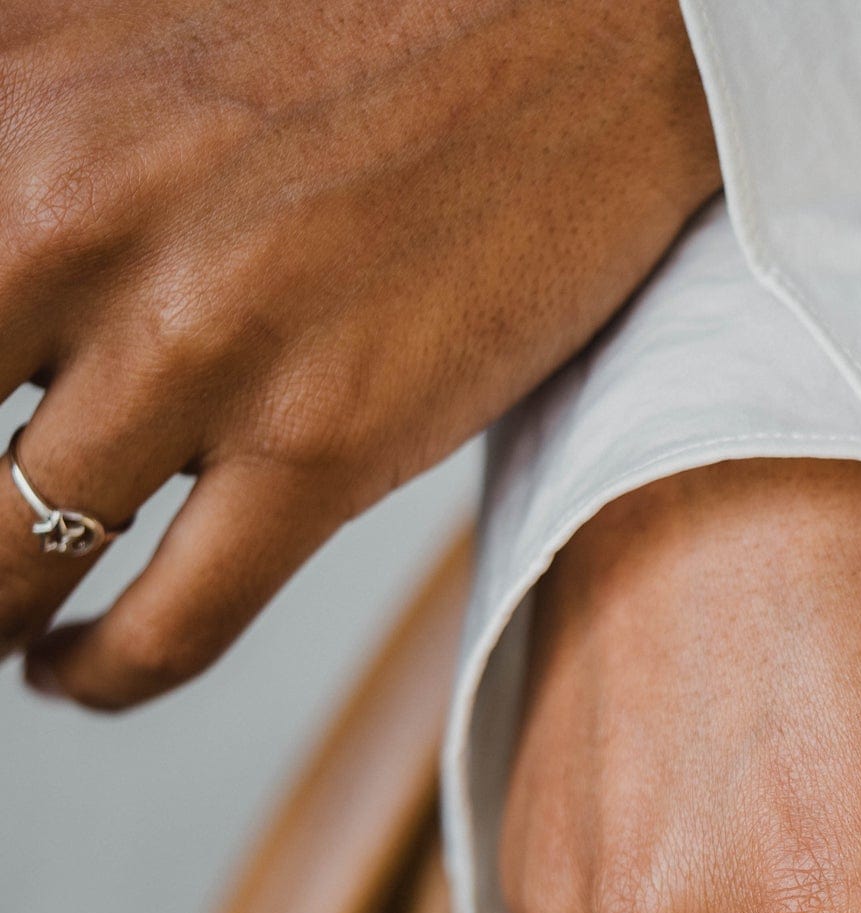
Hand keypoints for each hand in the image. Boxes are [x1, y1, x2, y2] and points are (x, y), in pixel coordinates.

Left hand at [1, 0, 716, 706]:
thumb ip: (7, 122)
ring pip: (13, 557)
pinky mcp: (324, 442)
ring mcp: (202, 342)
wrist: (580, 29)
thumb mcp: (103, 28)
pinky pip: (170, 625)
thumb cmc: (350, 22)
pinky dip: (101, 677)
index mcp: (2, 105)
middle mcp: (67, 216)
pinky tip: (70, 674)